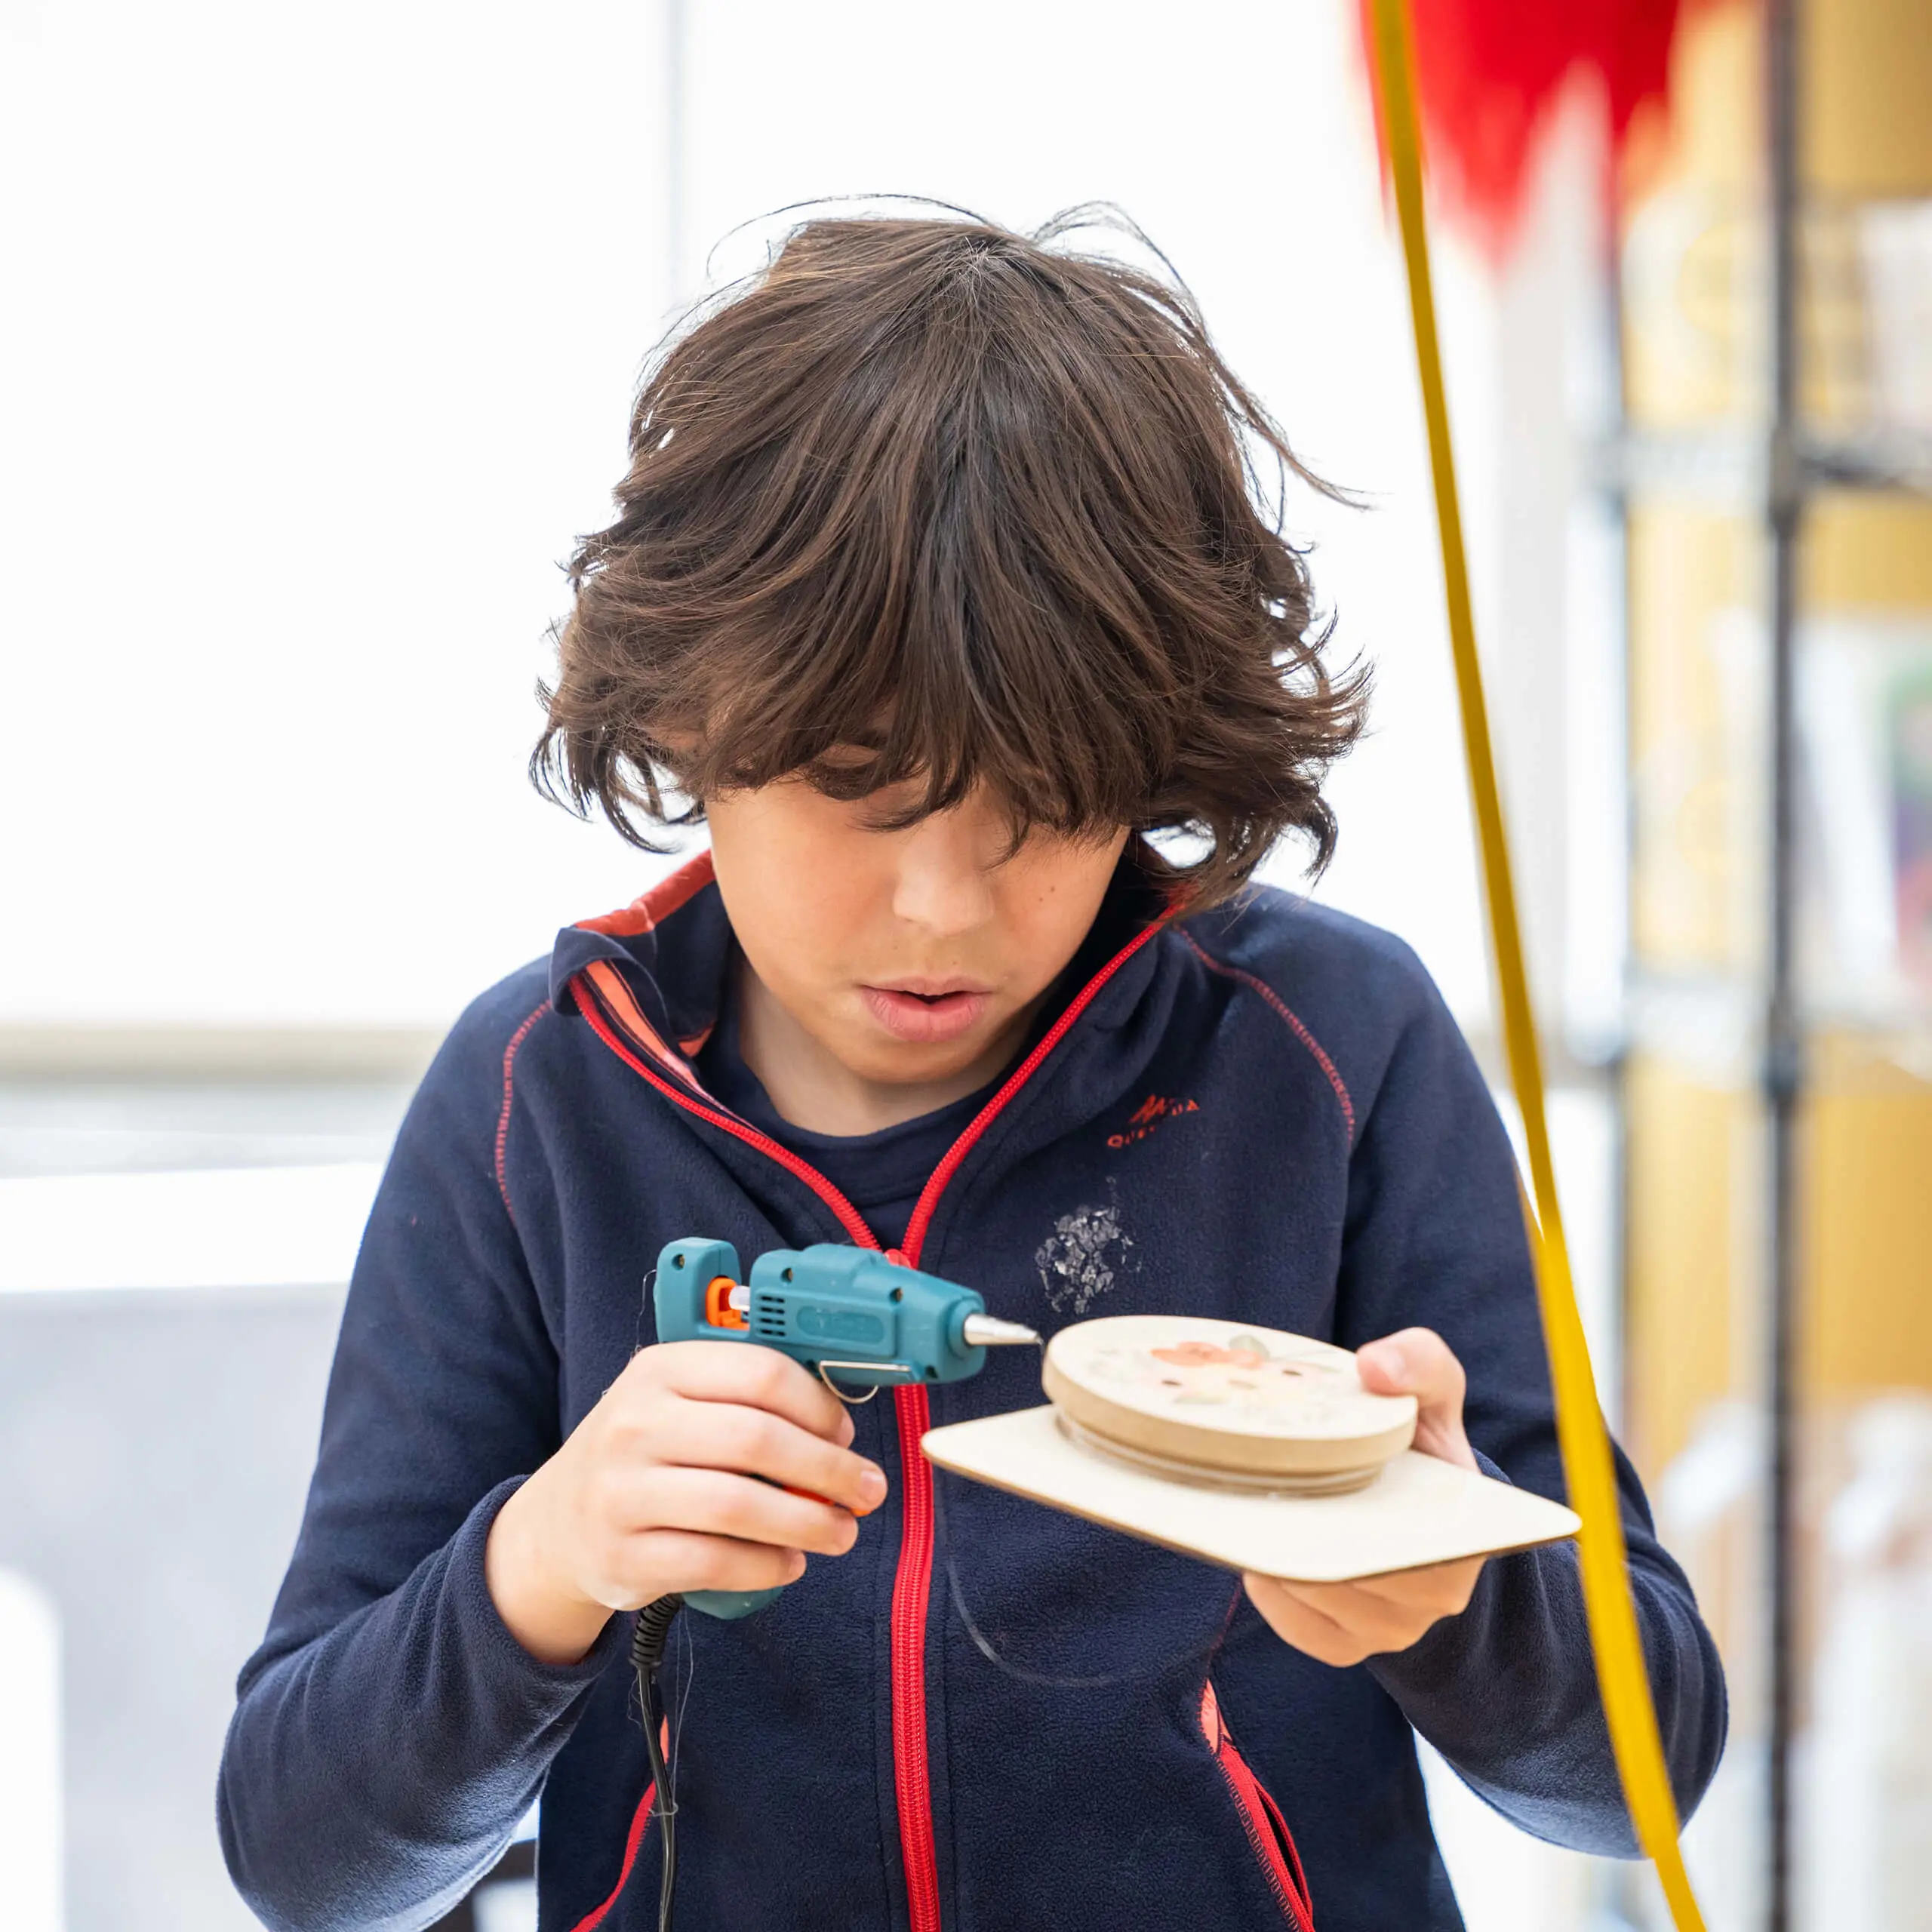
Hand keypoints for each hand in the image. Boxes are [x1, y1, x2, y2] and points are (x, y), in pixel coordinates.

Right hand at [485, 1342, 887, 1663]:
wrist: (558, 1525)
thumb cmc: (645, 1454)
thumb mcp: (677, 1402)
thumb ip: (746, 1399)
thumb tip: (840, 1424)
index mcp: (659, 1370)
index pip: (760, 1373)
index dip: (818, 1406)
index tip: (846, 1433)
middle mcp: (634, 1424)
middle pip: (756, 1439)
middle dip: (829, 1468)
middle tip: (867, 1489)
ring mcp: (622, 1492)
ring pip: (739, 1506)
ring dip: (808, 1522)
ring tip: (841, 1531)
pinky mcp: (622, 1556)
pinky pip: (713, 1563)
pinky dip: (766, 1566)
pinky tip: (791, 1562)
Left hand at [1242, 1327, 1485, 1665]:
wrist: (1408, 1495)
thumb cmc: (1418, 1437)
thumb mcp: (1431, 1388)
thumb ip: (1419, 1361)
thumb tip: (1374, 1367)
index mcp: (1465, 1531)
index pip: (1423, 1542)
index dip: (1367, 1517)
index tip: (1325, 1479)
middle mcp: (1437, 1592)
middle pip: (1357, 1573)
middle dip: (1305, 1534)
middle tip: (1257, 1490)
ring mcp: (1393, 1627)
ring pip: (1322, 1599)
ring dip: (1279, 1559)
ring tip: (1245, 1515)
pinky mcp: (1349, 1646)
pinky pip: (1302, 1629)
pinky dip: (1273, 1595)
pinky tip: (1255, 1555)